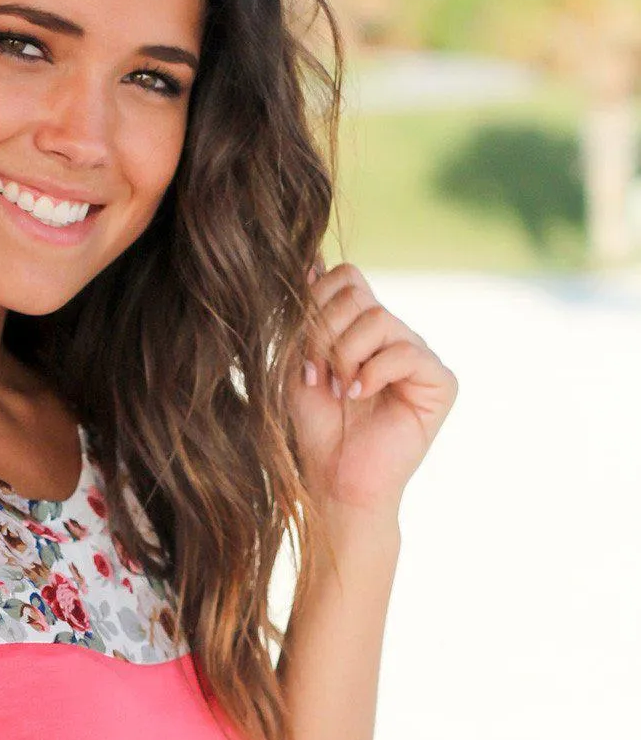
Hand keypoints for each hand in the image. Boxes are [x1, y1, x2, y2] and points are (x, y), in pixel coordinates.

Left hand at [291, 258, 457, 521]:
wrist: (335, 480)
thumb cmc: (316, 428)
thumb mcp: (299, 364)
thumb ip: (307, 316)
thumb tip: (310, 259)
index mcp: (363, 328)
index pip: (347, 278)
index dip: (317, 304)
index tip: (301, 354)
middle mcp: (395, 336)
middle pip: (358, 292)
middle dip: (324, 332)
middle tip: (317, 374)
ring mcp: (420, 356)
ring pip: (378, 318)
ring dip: (345, 355)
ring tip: (339, 390)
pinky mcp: (440, 382)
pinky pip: (405, 351)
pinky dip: (373, 372)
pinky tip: (359, 396)